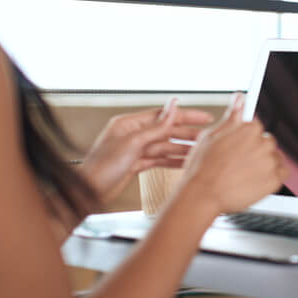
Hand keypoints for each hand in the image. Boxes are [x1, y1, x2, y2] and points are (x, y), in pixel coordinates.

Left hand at [80, 99, 214, 204]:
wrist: (88, 192)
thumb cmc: (102, 167)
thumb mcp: (133, 143)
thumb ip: (157, 126)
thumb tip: (173, 105)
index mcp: (129, 124)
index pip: (164, 115)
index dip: (186, 116)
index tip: (205, 117)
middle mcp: (132, 134)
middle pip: (166, 131)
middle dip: (188, 134)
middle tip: (209, 137)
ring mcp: (134, 150)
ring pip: (165, 146)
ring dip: (183, 149)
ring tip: (201, 151)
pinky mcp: (135, 164)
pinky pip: (159, 160)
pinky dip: (172, 161)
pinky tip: (186, 162)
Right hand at [178, 93, 287, 214]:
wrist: (203, 195)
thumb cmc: (202, 168)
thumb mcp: (211, 136)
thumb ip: (231, 117)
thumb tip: (239, 98)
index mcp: (249, 129)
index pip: (256, 128)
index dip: (245, 140)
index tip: (239, 148)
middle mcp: (263, 143)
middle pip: (267, 142)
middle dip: (256, 151)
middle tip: (239, 163)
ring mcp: (270, 161)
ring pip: (274, 157)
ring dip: (265, 163)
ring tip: (245, 174)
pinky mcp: (275, 179)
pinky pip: (283, 173)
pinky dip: (274, 176)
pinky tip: (257, 180)